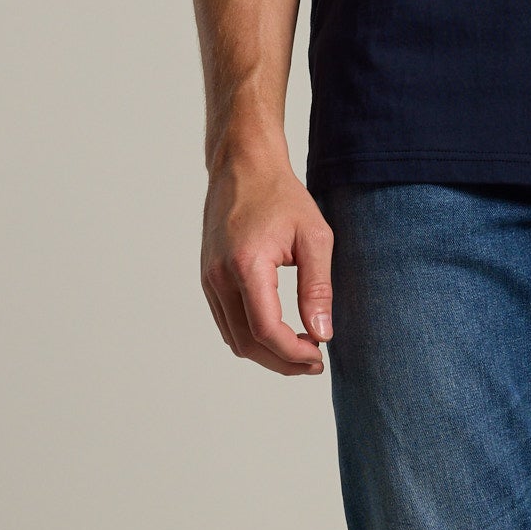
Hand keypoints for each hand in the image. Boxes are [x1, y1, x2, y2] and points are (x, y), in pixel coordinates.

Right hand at [200, 142, 332, 375]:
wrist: (243, 167)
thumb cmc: (281, 196)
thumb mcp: (314, 237)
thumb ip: (318, 288)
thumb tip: (322, 334)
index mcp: (246, 265)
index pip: (265, 330)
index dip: (293, 353)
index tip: (320, 356)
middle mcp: (219, 277)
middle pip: (247, 343)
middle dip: (282, 362)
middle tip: (315, 362)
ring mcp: (209, 279)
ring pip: (234, 339)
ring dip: (267, 354)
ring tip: (302, 350)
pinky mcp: (208, 279)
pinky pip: (227, 323)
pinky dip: (252, 338)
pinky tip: (281, 333)